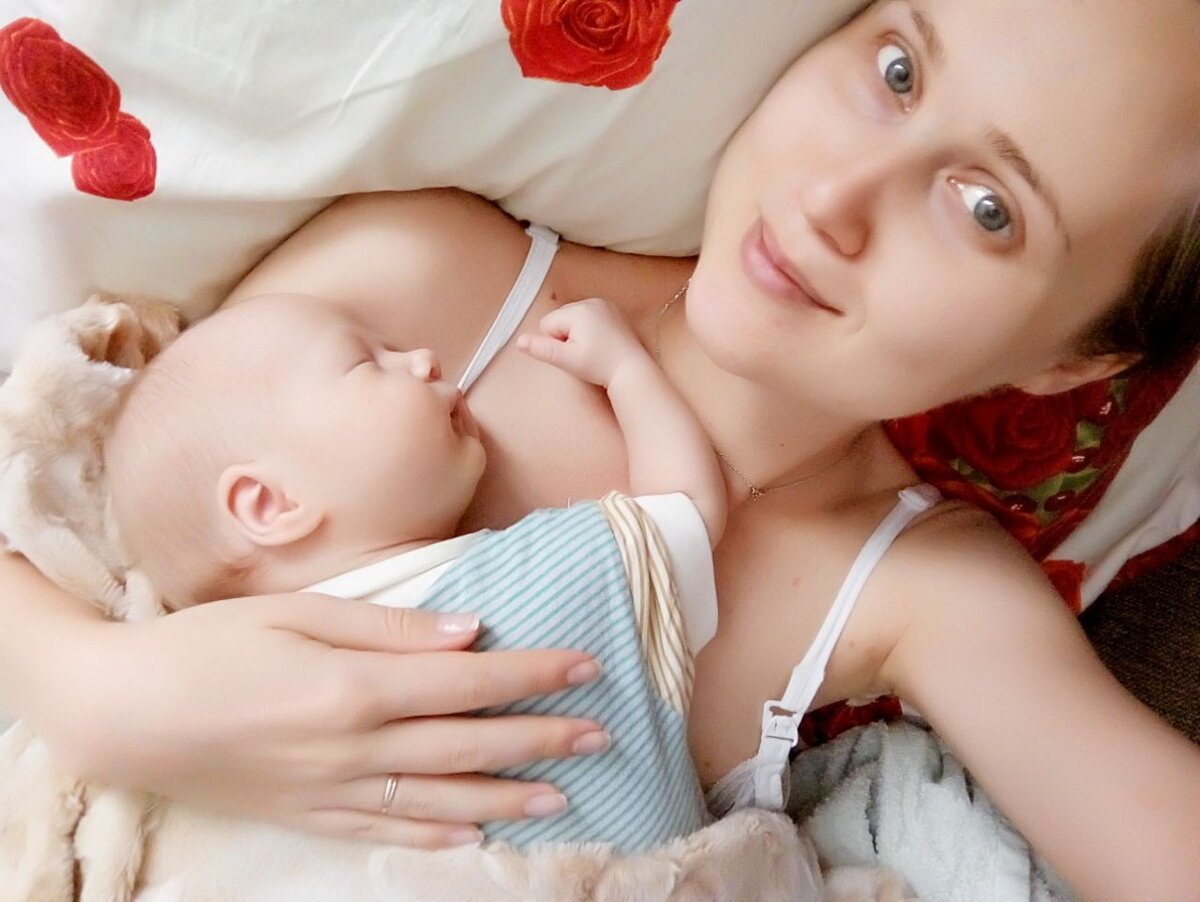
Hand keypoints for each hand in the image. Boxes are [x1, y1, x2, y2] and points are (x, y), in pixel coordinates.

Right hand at [34, 593, 606, 848]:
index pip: (469, 681)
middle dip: (540, 737)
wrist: (124, 714)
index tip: (585, 666)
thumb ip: (387, 624)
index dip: (533, 673)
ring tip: (563, 796)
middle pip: (469, 745)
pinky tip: (478, 838)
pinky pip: (389, 834)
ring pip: (441, 800)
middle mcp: (355, 747)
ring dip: (507, 798)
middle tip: (598, 732)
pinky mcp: (310, 818)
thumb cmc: (207, 644)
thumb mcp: (295, 611)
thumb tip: (467, 631)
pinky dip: (440, 838)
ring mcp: (334, 791)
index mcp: (355, 685)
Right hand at [517, 297, 648, 387]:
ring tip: (595, 348)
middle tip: (585, 352)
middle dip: (567, 335)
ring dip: (579, 333)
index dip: (556, 342)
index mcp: (577, 310)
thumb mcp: (567, 360)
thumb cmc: (599, 366)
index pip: (547, 324)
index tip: (575, 353)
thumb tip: (519, 341)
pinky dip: (592, 328)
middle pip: (561, 318)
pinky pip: (590, 316)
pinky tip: (603, 342)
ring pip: (574, 318)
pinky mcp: (614, 310)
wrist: (632, 369)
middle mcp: (590, 301)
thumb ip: (542, 349)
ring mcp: (604, 304)